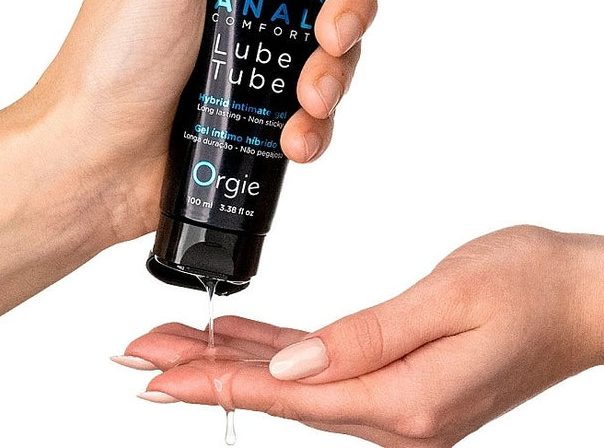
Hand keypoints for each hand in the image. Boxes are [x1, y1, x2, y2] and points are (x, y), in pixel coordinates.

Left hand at [18, 0, 399, 242]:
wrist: (94, 162)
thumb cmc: (111, 55)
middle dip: (350, 12)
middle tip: (328, 38)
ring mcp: (256, 52)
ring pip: (336, 52)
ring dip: (335, 77)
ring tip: (305, 102)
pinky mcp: (260, 108)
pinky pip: (316, 111)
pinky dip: (316, 127)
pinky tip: (295, 141)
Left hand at [122, 226, 603, 445]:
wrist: (580, 296)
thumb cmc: (527, 288)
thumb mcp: (447, 300)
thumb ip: (367, 339)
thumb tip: (293, 368)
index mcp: (401, 400)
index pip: (286, 393)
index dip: (214, 383)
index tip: (155, 377)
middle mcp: (393, 412)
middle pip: (276, 391)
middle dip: (202, 373)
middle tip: (140, 355)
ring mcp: (396, 399)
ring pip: (291, 379)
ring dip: (230, 361)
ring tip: (176, 347)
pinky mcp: (399, 376)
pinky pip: (320, 365)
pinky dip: (273, 351)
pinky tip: (242, 339)